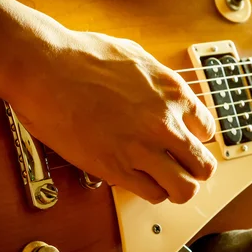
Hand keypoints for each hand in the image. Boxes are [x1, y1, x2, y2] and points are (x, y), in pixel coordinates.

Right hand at [11, 31, 216, 203]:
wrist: (44, 67)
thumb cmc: (82, 56)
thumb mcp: (136, 56)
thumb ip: (159, 81)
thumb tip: (166, 94)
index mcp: (173, 92)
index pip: (207, 129)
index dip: (195, 138)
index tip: (184, 141)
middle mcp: (165, 123)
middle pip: (204, 166)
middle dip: (194, 169)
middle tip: (180, 167)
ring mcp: (142, 148)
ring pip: (184, 189)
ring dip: (176, 187)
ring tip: (163, 181)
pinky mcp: (116, 168)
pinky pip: (152, 194)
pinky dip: (150, 192)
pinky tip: (138, 180)